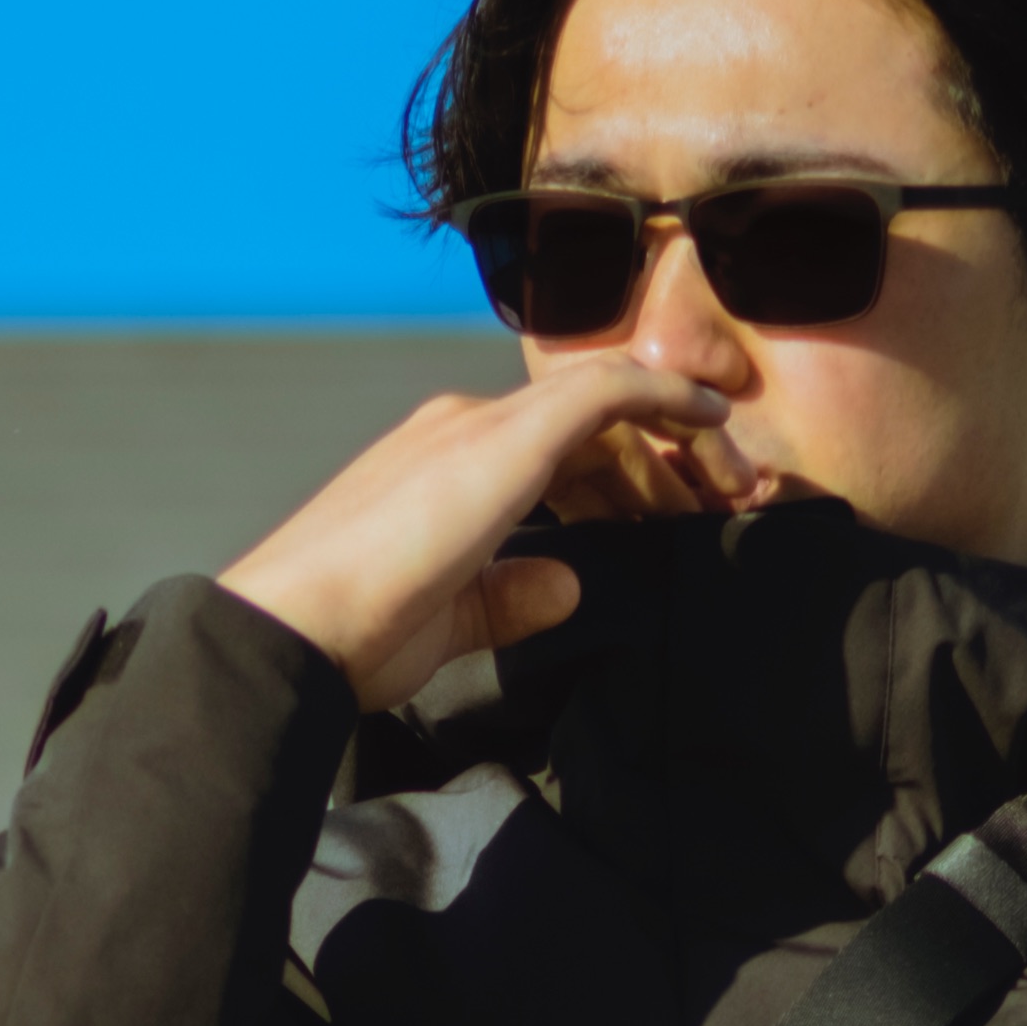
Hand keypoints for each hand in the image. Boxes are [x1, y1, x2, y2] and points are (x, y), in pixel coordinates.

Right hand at [218, 358, 739, 710]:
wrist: (295, 627)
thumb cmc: (355, 633)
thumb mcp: (453, 615)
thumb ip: (508, 593)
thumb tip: (567, 580)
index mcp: (441, 464)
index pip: (551, 452)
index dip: (619, 478)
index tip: (672, 516)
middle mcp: (459, 428)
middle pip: (586, 425)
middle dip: (661, 459)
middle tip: (723, 500)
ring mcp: (480, 428)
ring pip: (603, 404)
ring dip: (675, 440)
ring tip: (731, 484)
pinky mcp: (504, 440)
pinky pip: (605, 392)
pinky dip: (662, 399)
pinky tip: (709, 419)